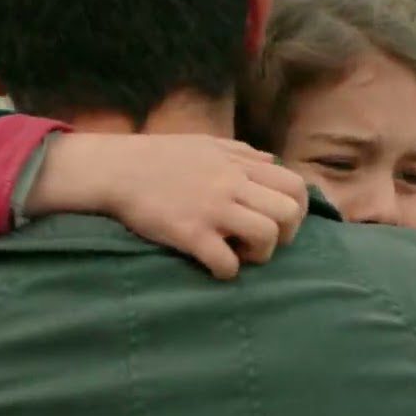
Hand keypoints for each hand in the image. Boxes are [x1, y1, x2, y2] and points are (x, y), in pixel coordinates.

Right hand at [28, 133, 308, 278]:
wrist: (116, 169)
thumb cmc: (160, 156)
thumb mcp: (207, 143)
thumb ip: (243, 152)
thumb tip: (271, 159)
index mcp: (239, 164)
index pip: (295, 185)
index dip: (298, 209)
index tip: (281, 222)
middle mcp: (232, 185)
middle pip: (289, 212)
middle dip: (285, 234)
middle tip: (262, 241)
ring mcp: (213, 209)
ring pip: (267, 236)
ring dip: (259, 254)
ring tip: (239, 253)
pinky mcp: (190, 233)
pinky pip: (226, 262)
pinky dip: (227, 271)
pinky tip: (215, 266)